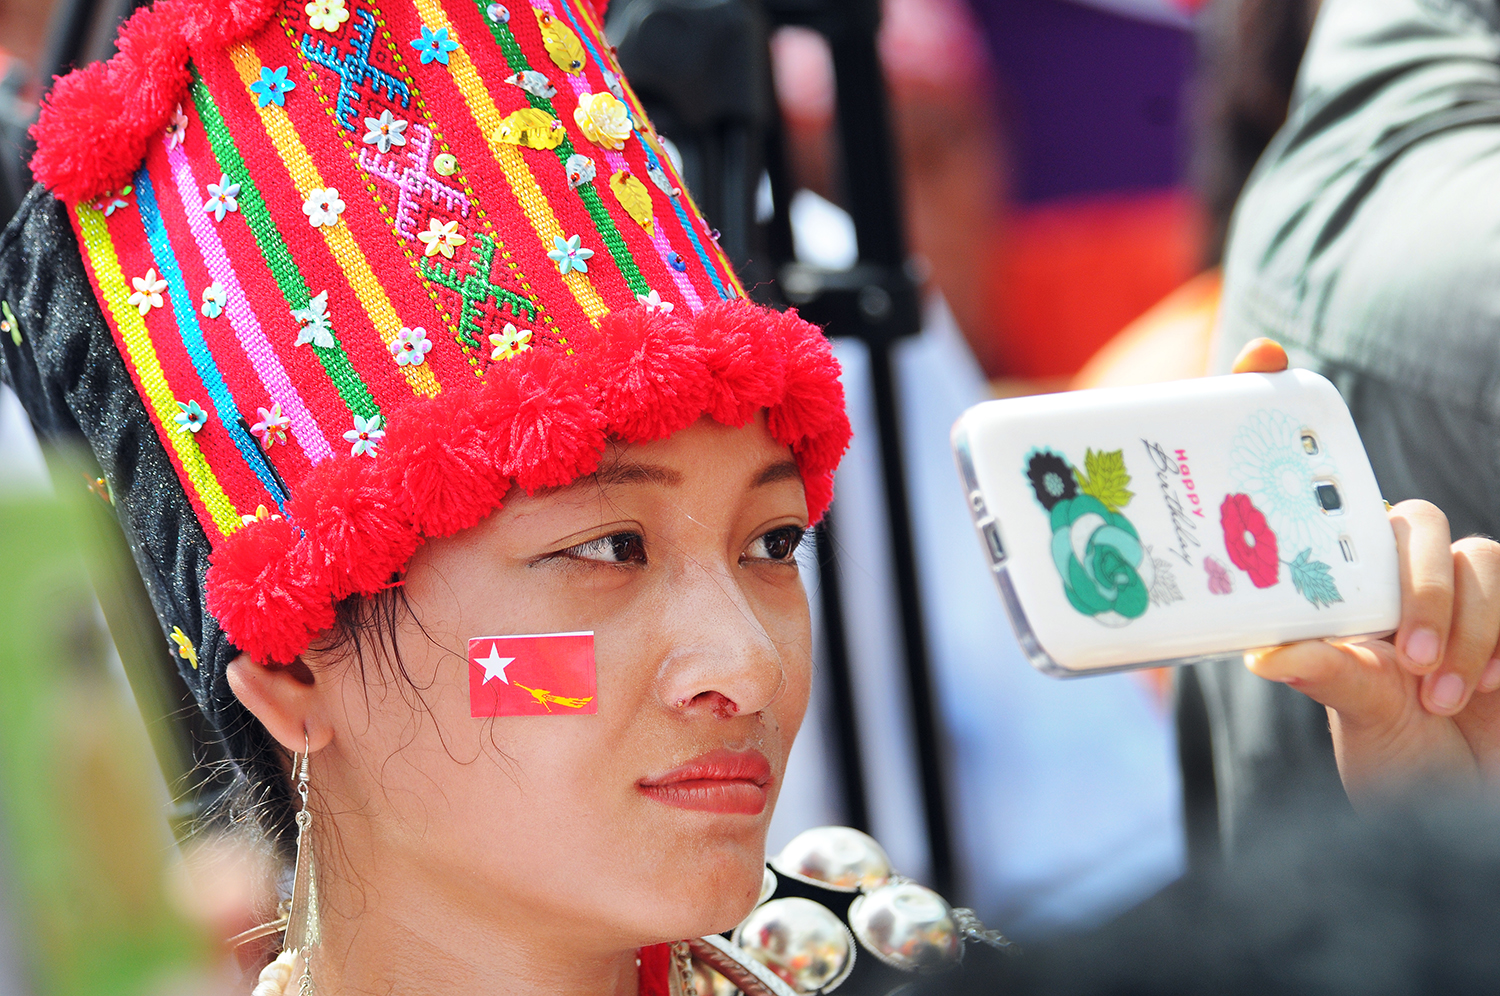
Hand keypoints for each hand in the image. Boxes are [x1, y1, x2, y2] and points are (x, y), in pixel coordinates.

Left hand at [1228, 340, 1499, 802]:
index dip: (1281, 404)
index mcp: (1336, 588)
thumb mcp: (1357, 720)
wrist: (1471, 815)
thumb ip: (1330, 677)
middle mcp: (1390, 574)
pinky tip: (1487, 689)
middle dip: (1416, 584)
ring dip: (1463, 623)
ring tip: (1443, 692)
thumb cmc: (1400, 767)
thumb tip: (1266, 653)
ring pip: (1474, 553)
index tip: (1259, 354)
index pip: (1310, 488)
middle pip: (1408, 518)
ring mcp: (1458, 586)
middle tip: (1404, 655)